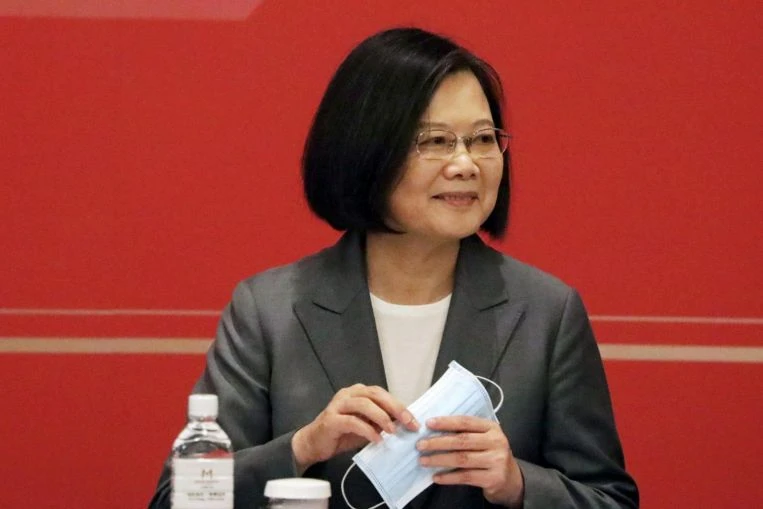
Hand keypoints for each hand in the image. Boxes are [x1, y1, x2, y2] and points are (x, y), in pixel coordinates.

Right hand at [292, 384, 418, 472]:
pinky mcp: (331, 420)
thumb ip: (380, 422)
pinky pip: (352, 421)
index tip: (413, 421)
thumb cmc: (341, 434)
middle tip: (408, 422)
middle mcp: (348, 394)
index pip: (382, 394)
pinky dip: (367, 430)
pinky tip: (377, 440)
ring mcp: (338, 405)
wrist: (313, 443)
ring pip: (364, 404)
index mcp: (358, 392)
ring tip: (392, 431)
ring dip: (381, 417)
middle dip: (394, 408)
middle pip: (375, 394)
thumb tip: (403, 424)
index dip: (399, 405)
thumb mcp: (365, 426)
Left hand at [416, 416, 523, 507]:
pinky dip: (448, 477)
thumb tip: (435, 430)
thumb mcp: (484, 439)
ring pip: (462, 459)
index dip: (446, 422)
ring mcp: (496, 461)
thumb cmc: (491, 455)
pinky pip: (466, 477)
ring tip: (424, 460)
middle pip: (461, 440)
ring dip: (439, 460)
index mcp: (492, 427)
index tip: (429, 423)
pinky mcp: (493, 478)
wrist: (511, 479)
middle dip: (438, 442)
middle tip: (421, 444)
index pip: (466, 422)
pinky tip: (436, 477)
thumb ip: (466, 433)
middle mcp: (496, 442)